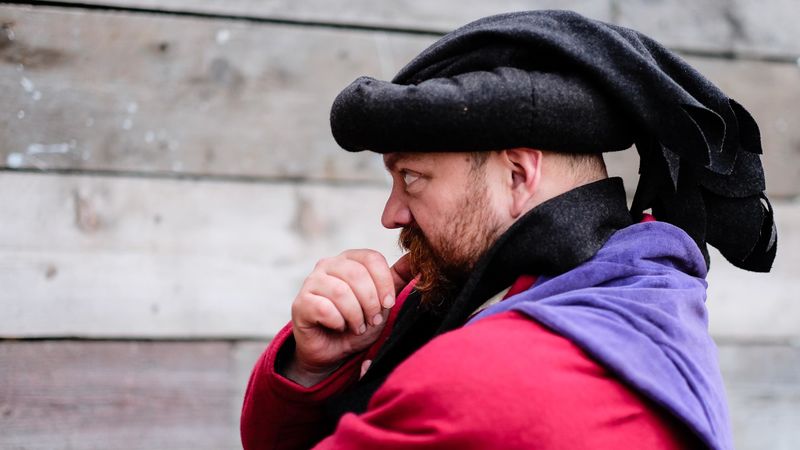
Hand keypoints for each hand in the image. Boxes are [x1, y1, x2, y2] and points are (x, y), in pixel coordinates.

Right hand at [285, 250, 410, 386]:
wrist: (335, 351)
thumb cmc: (359, 323)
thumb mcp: (383, 303)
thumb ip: (397, 281)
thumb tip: (414, 260)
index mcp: (350, 259)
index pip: (372, 258)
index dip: (384, 282)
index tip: (388, 304)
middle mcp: (328, 265)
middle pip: (356, 274)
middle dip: (371, 303)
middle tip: (373, 320)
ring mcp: (311, 282)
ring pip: (340, 292)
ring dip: (355, 315)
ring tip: (358, 326)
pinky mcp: (300, 303)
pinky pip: (324, 308)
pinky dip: (338, 322)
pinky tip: (339, 327)